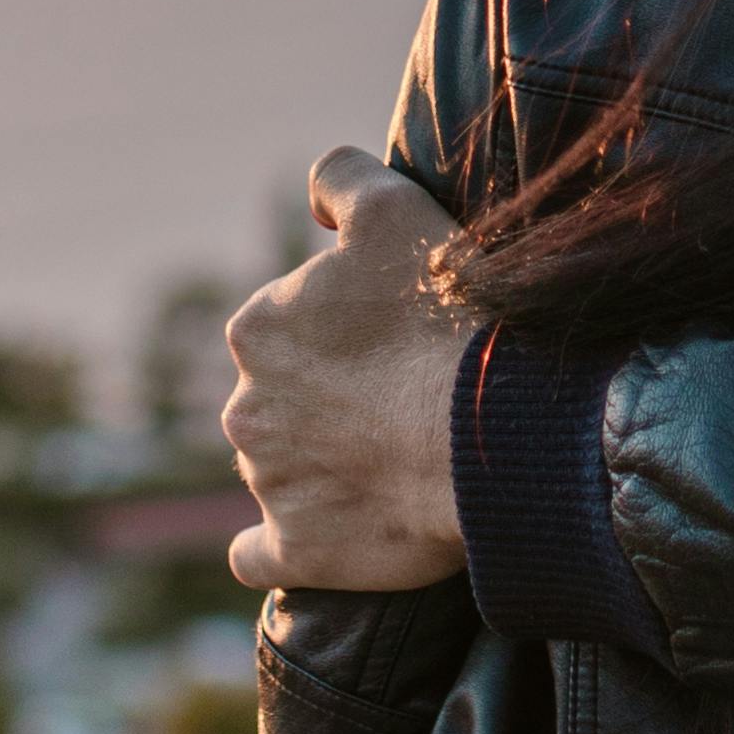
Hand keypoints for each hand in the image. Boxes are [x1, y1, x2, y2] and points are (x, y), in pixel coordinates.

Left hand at [221, 146, 472, 594]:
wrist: (489, 428)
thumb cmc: (447, 314)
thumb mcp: (396, 206)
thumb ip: (341, 178)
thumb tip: (316, 193)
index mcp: (257, 329)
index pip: (292, 328)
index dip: (348, 333)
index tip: (398, 342)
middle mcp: (245, 407)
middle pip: (284, 400)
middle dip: (328, 402)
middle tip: (402, 403)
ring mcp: (268, 485)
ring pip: (283, 469)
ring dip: (322, 466)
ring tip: (394, 463)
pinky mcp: (295, 550)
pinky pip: (261, 554)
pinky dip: (274, 548)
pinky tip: (309, 539)